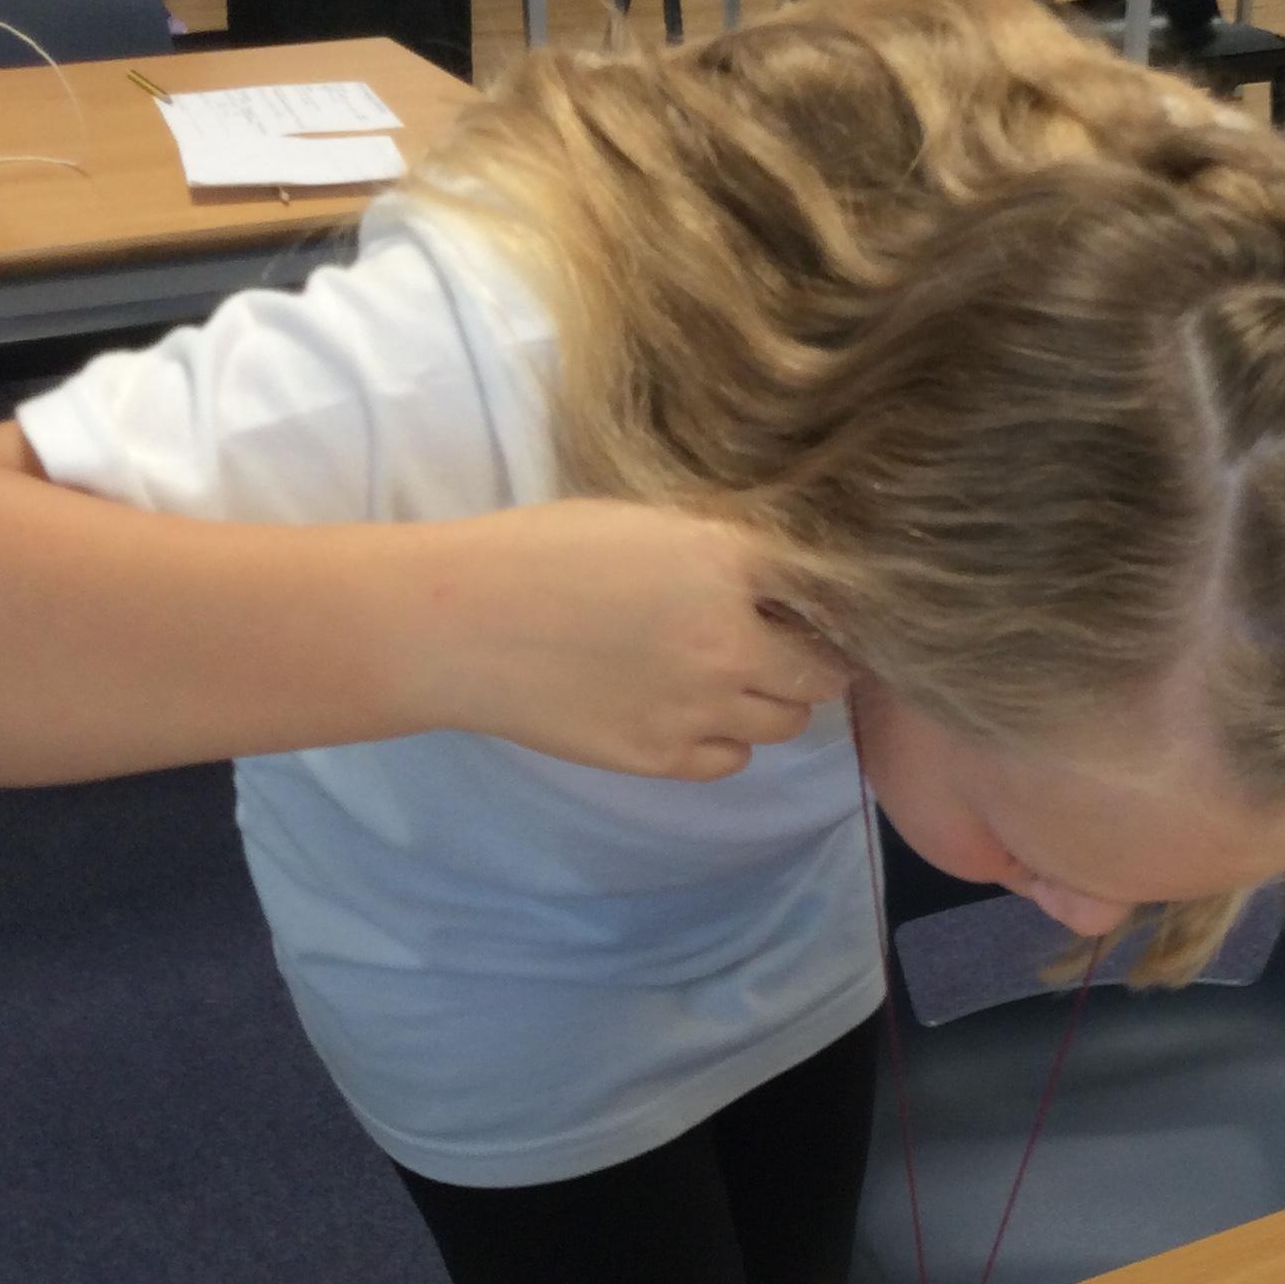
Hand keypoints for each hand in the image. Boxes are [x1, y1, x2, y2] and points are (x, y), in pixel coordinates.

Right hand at [395, 499, 849, 777]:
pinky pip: (732, 759)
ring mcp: (701, 708)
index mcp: (725, 562)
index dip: (825, 599)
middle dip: (811, 658)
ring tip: (727, 677)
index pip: (825, 590)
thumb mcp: (644, 524)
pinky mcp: (663, 757)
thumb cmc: (539, 553)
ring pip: (788, 723)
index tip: (813, 602)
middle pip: (824, 672)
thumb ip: (719, 551)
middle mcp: (731, 640)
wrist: (459, 626)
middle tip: (779, 645)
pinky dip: (724, 739)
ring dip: (772, 701)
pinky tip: (688, 711)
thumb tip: (779, 575)